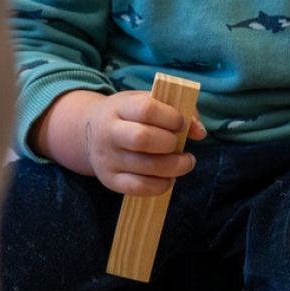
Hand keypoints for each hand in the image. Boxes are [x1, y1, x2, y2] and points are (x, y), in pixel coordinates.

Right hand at [31, 89, 206, 194]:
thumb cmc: (129, 116)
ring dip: (174, 167)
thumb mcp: (147, 102)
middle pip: (142, 139)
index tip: (181, 123)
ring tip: (185, 163)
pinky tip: (169, 179)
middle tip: (180, 145)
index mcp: (119, 107)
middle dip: (170, 144)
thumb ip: (178, 111)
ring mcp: (107, 158)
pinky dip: (160, 186)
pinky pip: (137, 188)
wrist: (89, 133)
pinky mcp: (110, 180)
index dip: (171, 117)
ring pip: (144, 166)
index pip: (146, 110)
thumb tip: (200, 132)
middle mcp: (108, 132)